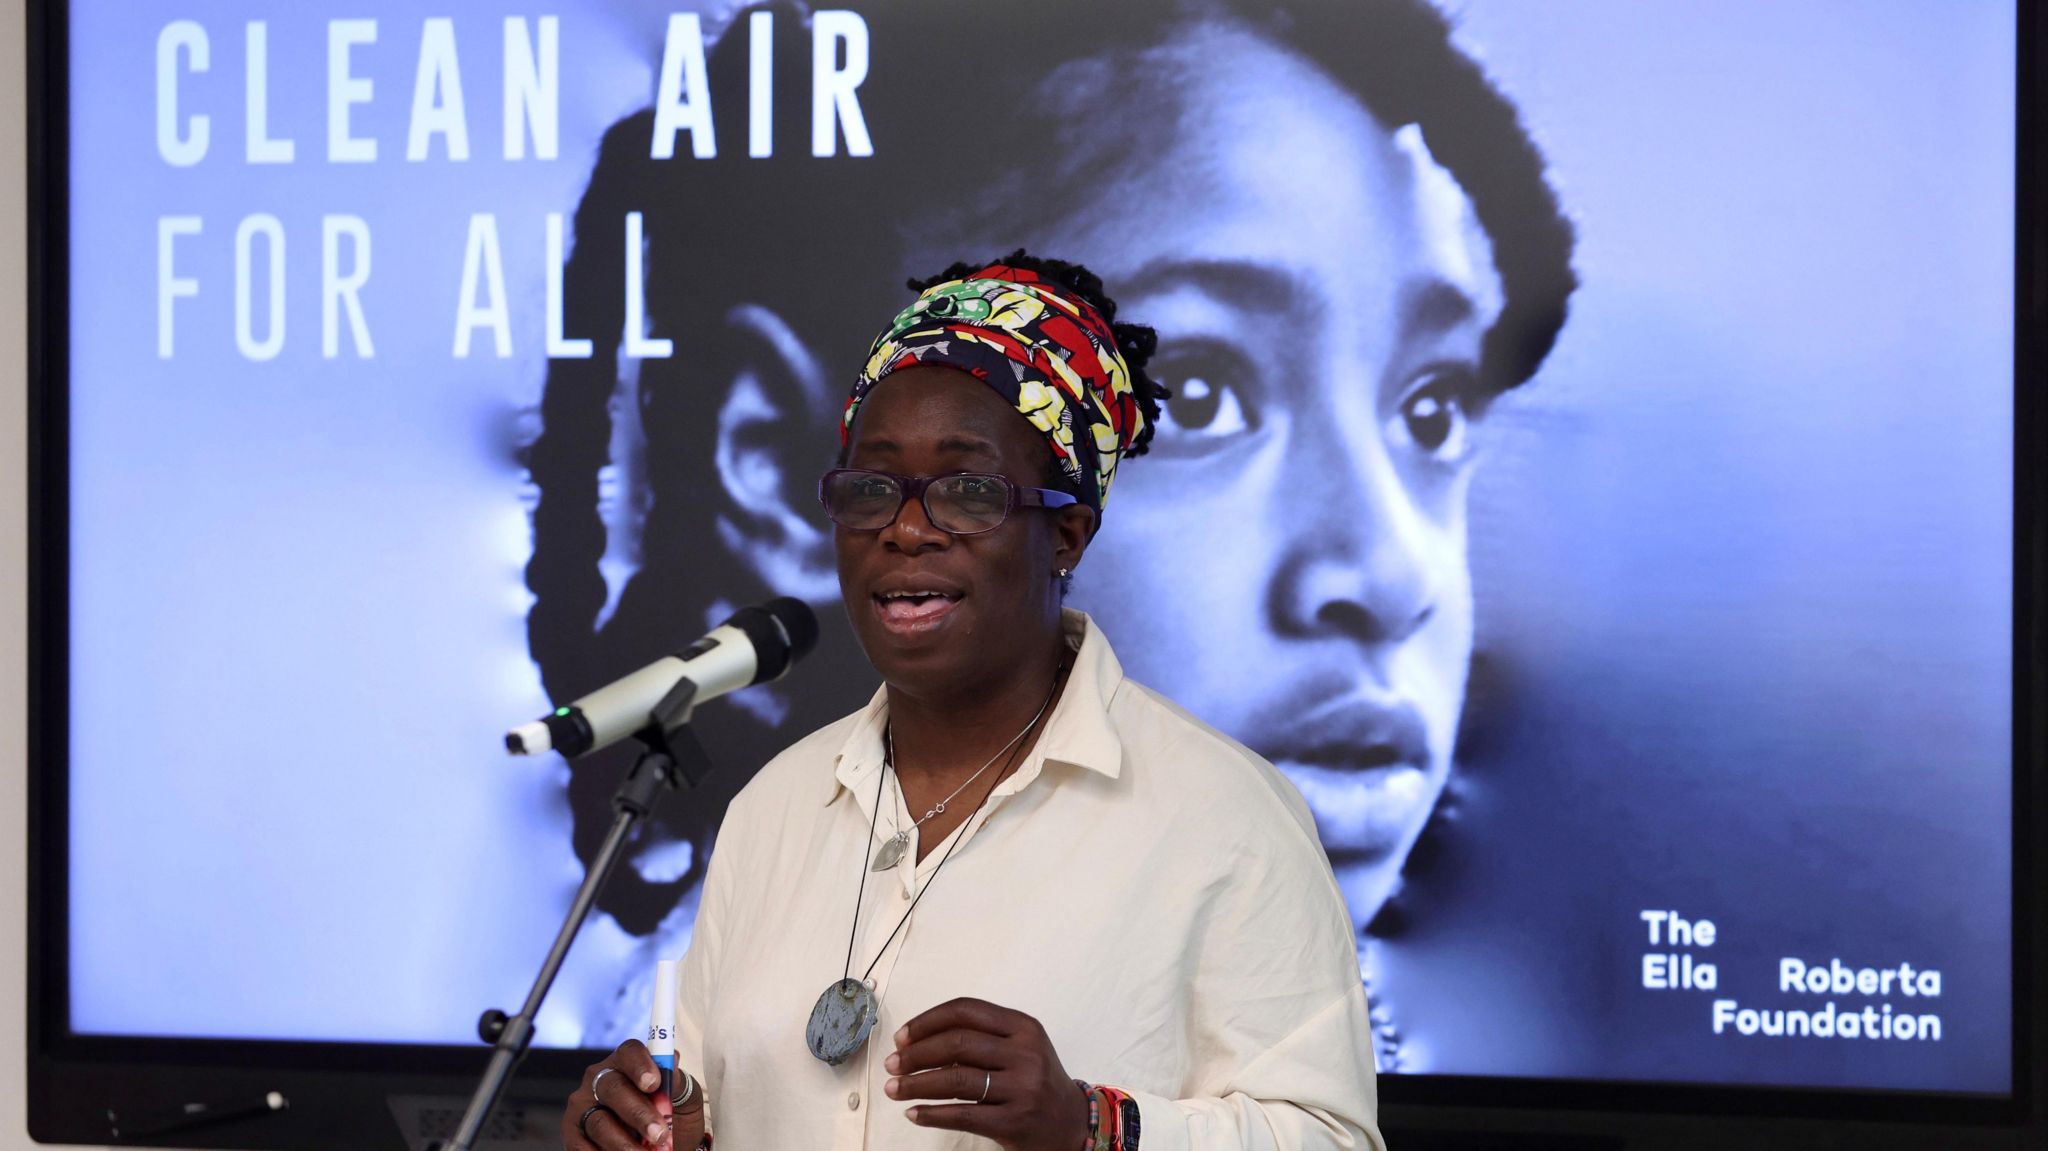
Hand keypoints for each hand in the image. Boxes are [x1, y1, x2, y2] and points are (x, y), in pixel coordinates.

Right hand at [561, 1039, 706, 1150]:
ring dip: (626, 1144)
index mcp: (627, 1062)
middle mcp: (599, 1079)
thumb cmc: (672, 1117)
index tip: (654, 1083)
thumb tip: (670, 1065)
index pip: (630, 1052)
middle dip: (639, 1114)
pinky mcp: (573, 1133)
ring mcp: (583, 1106)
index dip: (640, 1065)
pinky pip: (583, 1147)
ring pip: (600, 1123)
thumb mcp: (682, 1098)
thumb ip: (676, 1083)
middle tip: (660, 1134)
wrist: (660, 1146)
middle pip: (613, 1088)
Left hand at [884, 997, 1088, 1150]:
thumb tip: (919, 1040)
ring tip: (894, 1088)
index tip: (902, 1036)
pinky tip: (913, 1113)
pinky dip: (931, 1114)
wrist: (1071, 1123)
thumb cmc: (1037, 1080)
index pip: (966, 1011)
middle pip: (957, 1043)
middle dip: (916, 1054)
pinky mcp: (1014, 1122)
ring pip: (956, 1080)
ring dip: (916, 1084)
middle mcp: (1025, 1054)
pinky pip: (962, 1115)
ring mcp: (1022, 1089)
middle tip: (892, 1064)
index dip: (927, 1021)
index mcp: (1024, 1027)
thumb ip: (982, 1036)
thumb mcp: (1021, 1046)